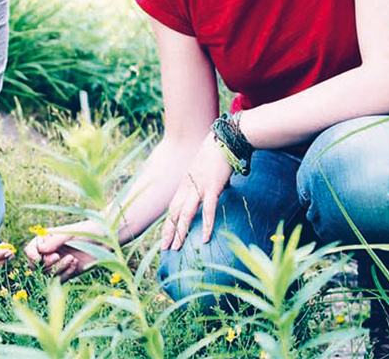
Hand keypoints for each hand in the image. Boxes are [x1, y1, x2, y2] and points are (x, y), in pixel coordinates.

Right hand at [23, 220, 102, 280]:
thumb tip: (40, 250)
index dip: (31, 255)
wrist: (106, 239)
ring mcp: (58, 263)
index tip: (39, 257)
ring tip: (72, 258)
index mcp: (46, 239)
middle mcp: (50, 252)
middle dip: (45, 264)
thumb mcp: (70, 233)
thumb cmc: (87, 230)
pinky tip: (75, 264)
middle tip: (57, 256)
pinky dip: (66, 274)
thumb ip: (55, 240)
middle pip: (35, 266)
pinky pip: (60, 280)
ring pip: (47, 274)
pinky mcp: (67, 272)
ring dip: (58, 268)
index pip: (30, 250)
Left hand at [161, 133, 232, 250]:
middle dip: (168, 231)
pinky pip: (208, 210)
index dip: (168, 223)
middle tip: (164, 248)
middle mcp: (188, 186)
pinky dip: (207, 224)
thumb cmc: (217, 154)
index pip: (173, 207)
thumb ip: (206, 183)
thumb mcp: (205, 171)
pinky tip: (206, 238)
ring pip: (186, 214)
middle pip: (175, 213)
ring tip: (177, 247)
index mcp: (186, 183)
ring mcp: (199, 187)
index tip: (164, 237)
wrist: (224, 140)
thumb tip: (214, 192)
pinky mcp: (212, 187)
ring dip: (181, 232)